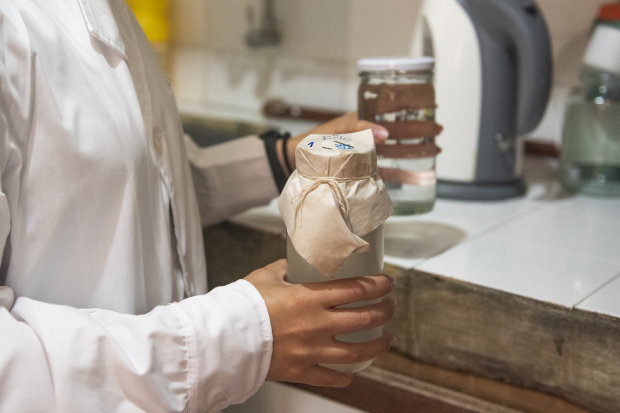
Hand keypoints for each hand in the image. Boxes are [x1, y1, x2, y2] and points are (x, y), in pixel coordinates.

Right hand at [245, 259, 395, 386]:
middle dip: (384, 311)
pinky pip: (332, 377)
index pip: (356, 289)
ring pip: (357, 351)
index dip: (378, 285)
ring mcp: (311, 350)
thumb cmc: (243, 304)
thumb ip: (288, 268)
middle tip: (390, 306)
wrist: (224, 337)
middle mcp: (316, 324)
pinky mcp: (302, 371)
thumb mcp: (267, 275)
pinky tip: (353, 373)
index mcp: (309, 297)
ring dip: (378, 345)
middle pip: (364, 318)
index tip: (388, 282)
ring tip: (388, 340)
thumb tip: (299, 262)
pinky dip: (346, 376)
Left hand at [279, 112, 441, 171]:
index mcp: (361, 120)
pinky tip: (420, 176)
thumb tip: (384, 133)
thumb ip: (358, 130)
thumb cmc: (313, 142)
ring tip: (437, 149)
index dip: (410, 110)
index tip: (428, 107)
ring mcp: (368, 154)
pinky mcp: (365, 171)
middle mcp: (367, 136)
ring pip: (398, 151)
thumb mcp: (336, 130)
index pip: (390, 112)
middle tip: (438, 129)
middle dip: (420, 130)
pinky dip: (405, 173)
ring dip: (418, 150)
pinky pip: (389, 172)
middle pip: (399, 132)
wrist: (297, 163)